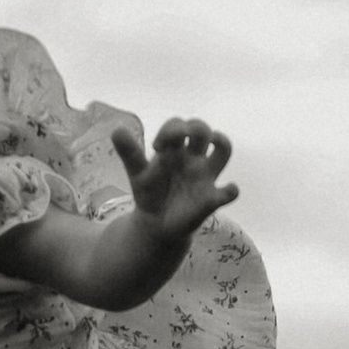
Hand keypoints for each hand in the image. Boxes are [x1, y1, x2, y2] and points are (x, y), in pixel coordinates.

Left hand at [114, 118, 237, 243]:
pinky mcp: (212, 198)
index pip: (179, 125)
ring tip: (214, 141)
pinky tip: (226, 190)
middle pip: (203, 130)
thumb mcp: (137, 173)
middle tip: (177, 142)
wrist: (157, 223)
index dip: (171, 129)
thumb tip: (116, 129)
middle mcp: (193, 157)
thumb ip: (129, 153)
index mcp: (176, 149)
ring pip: (224, 150)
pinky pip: (230, 192)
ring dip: (222, 142)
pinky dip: (231, 190)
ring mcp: (205, 176)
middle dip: (196, 127)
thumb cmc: (150, 192)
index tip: (157, 147)